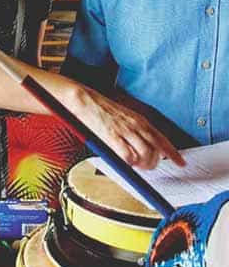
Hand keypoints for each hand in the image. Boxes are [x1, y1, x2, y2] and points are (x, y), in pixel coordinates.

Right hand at [68, 84, 185, 169]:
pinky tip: (125, 160)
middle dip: (155, 162)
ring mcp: (125, 131)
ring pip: (145, 154)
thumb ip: (136, 130)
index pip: (163, 140)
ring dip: (143, 164)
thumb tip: (144, 147)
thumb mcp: (126, 117)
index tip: (180, 162)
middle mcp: (136, 125)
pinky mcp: (113, 136)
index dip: (173, 153)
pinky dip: (129, 162)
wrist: (86, 100)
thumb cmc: (103, 109)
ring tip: (137, 165)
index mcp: (141, 120)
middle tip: (149, 166)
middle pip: (156, 149)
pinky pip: (128, 156)